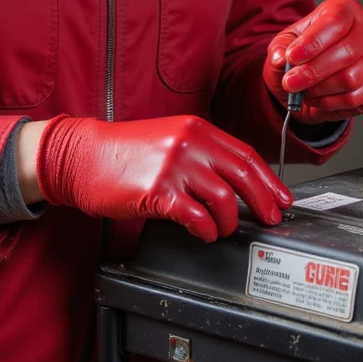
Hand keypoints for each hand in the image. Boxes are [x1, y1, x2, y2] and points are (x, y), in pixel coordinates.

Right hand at [35, 114, 291, 242]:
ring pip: (224, 198)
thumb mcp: (168, 139)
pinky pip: (196, 216)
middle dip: (263, 201)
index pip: (246, 155)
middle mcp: (190, 143)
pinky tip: (203, 232)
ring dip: (229, 221)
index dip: (270, 180)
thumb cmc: (122, 153)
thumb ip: (200, 155)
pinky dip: (206, 229)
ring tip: (223, 228)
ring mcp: (174, 166)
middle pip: (244, 175)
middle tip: (270, 219)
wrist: (81, 156)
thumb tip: (233, 184)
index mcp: (197, 129)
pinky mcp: (157, 190)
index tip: (281, 198)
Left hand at [262, 0, 362, 120]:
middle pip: (346, 52)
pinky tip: (318, 99)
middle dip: (313, 72)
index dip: (313, 42)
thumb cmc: (301, 54)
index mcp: (345, 8)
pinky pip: (357, 97)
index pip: (335, 23)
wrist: (315, 74)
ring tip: (303, 90)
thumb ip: (280, 48)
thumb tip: (282, 57)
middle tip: (290, 82)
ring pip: (352, 78)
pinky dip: (331, 103)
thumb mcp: (283, 45)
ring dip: (321, 89)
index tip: (292, 57)